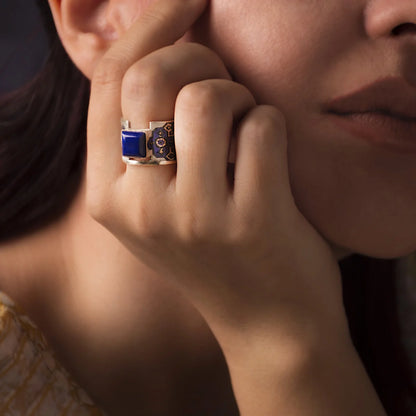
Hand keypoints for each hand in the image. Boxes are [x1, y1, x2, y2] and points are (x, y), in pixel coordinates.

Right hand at [87, 0, 349, 354]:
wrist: (268, 324)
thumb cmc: (219, 258)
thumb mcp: (160, 208)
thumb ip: (144, 143)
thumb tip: (160, 53)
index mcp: (108, 198)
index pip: (111, 82)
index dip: (149, 24)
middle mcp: (139, 208)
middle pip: (153, 78)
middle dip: (198, 57)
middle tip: (226, 79)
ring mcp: (193, 218)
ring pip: (211, 97)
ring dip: (241, 97)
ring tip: (248, 127)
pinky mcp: (250, 220)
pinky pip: (263, 126)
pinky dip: (272, 127)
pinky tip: (271, 159)